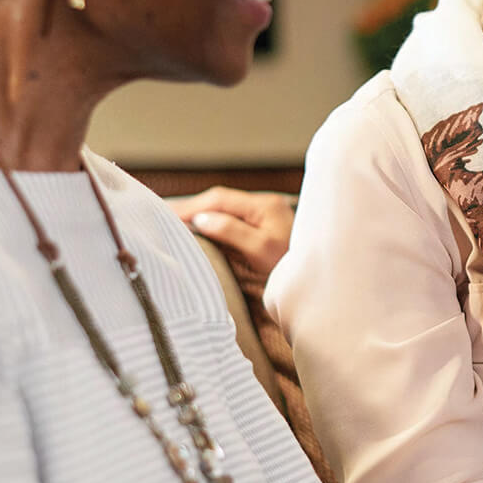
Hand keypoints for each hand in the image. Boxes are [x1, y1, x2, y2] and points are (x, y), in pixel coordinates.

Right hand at [171, 188, 295, 299]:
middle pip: (219, 201)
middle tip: (162, 217)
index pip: (219, 199)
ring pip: (223, 210)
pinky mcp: (264, 230)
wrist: (320, 282)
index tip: (167, 215)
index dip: (191, 206)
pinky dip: (211, 224)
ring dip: (199, 215)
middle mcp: (264, 206)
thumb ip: (232, 231)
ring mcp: (265, 217)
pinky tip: (198, 231)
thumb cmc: (292, 268)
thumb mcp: (261, 250)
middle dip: (191, 208)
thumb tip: (202, 218)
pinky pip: (231, 221)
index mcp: (264, 206)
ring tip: (173, 223)